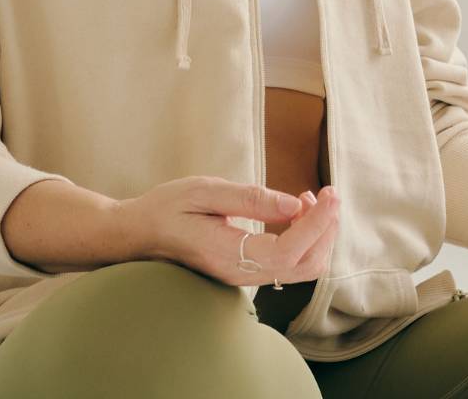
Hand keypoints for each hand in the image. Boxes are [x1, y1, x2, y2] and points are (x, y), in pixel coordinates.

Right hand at [117, 176, 339, 287]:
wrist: (136, 235)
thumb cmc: (166, 208)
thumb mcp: (204, 191)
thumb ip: (250, 198)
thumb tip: (295, 204)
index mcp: (228, 254)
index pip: (289, 250)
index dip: (318, 223)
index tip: (331, 193)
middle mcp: (240, 274)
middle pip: (305, 265)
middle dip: (326, 229)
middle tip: (327, 193)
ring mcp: (244, 277)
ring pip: (301, 268)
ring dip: (318, 234)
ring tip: (313, 199)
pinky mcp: (247, 272)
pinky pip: (288, 263)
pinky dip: (305, 238)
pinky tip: (297, 212)